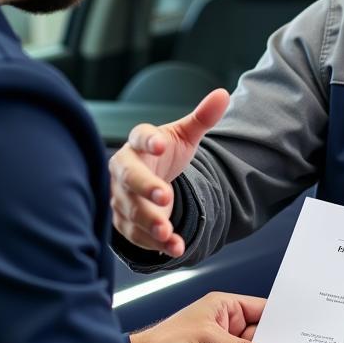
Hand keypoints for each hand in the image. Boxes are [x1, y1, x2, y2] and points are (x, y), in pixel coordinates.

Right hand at [109, 89, 228, 257]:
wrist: (149, 180)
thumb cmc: (164, 155)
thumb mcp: (184, 136)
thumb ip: (202, 117)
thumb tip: (223, 95)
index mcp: (138, 144)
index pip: (139, 136)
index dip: (149, 140)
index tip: (161, 145)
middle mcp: (123, 170)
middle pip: (128, 178)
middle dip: (145, 188)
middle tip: (165, 196)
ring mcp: (120, 197)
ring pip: (130, 210)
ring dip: (149, 222)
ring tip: (168, 232)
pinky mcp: (124, 222)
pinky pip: (136, 234)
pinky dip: (155, 244)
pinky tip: (175, 247)